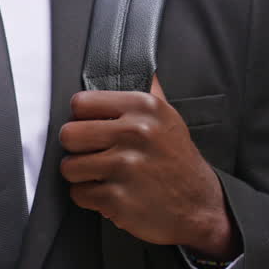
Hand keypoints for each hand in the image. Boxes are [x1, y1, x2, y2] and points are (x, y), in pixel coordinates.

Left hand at [59, 77, 238, 255]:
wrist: (200, 207)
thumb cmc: (177, 161)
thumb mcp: (168, 117)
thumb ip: (147, 90)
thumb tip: (137, 61)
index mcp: (144, 107)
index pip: (80, 103)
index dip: (82, 118)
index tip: (93, 129)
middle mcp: (135, 132)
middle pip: (69, 134)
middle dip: (77, 148)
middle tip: (94, 154)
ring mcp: (125, 167)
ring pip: (68, 166)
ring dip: (82, 175)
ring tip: (103, 175)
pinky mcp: (117, 199)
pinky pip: (78, 194)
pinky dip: (90, 198)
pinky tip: (111, 194)